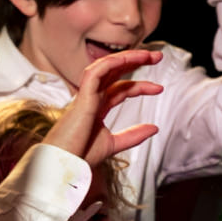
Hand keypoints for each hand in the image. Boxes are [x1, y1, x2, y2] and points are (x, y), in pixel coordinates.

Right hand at [41, 47, 161, 165]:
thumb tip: (155, 128)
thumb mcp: (113, 144)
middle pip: (114, 72)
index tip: (159, 88)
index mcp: (96, 108)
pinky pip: (95, 72)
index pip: (120, 89)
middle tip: (157, 56)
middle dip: (135, 61)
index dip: (140, 85)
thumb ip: (133, 135)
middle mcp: (90, 99)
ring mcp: (85, 97)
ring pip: (105, 67)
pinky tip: (127, 59)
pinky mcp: (81, 98)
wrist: (62, 165)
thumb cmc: (79, 157)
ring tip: (148, 55)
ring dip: (126, 58)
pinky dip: (111, 63)